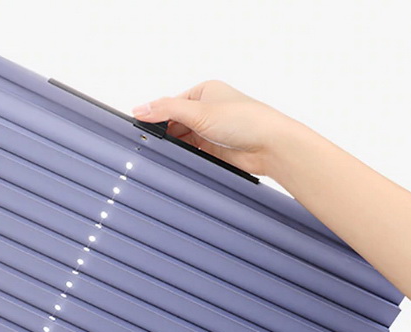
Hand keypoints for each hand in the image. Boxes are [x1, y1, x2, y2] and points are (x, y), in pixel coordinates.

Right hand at [132, 80, 301, 176]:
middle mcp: (207, 109)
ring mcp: (210, 130)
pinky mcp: (213, 149)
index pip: (170, 103)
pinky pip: (190, 152)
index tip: (141, 128)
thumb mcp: (199, 111)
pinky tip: (176, 160)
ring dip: (173, 146)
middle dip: (164, 133)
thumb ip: (166, 109)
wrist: (270, 146)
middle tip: (150, 144)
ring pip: (181, 139)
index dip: (155, 116)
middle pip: (173, 122)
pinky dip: (183, 156)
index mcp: (204, 91)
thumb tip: (140, 108)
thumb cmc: (246, 120)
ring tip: (163, 153)